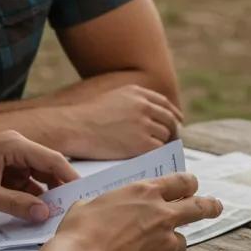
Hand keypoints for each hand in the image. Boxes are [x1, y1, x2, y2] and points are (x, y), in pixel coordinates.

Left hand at [0, 130, 76, 221]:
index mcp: (14, 145)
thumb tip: (45, 213)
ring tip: (51, 214)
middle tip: (70, 209)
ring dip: (42, 194)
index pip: (52, 160)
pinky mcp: (1, 168)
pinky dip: (28, 196)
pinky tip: (31, 211)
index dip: (70, 178)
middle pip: (47, 167)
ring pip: (36, 176)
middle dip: (58, 188)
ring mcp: (8, 157)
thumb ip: (16, 204)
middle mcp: (15, 147)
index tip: (83, 196)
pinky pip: (22, 182)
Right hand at [49, 173, 221, 250]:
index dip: (190, 185)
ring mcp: (167, 242)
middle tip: (215, 207)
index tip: (193, 189)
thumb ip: (113, 202)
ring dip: (171, 243)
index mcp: (146, 192)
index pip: (183, 181)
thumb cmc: (78, 235)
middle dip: (211, 206)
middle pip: (201, 207)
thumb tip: (113, 206)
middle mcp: (163, 214)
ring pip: (182, 240)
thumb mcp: (91, 204)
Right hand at [60, 85, 182, 158]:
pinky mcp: (142, 142)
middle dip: (174, 130)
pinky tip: (149, 157)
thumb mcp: (113, 98)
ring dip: (162, 143)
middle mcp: (144, 106)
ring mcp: (144, 124)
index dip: (172, 113)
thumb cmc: (86, 118)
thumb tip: (150, 113)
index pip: (164, 103)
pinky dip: (156, 154)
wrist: (73, 128)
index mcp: (137, 93)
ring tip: (155, 151)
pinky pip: (158, 149)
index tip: (177, 121)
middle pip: (169, 119)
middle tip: (174, 140)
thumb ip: (133, 102)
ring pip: (165, 135)